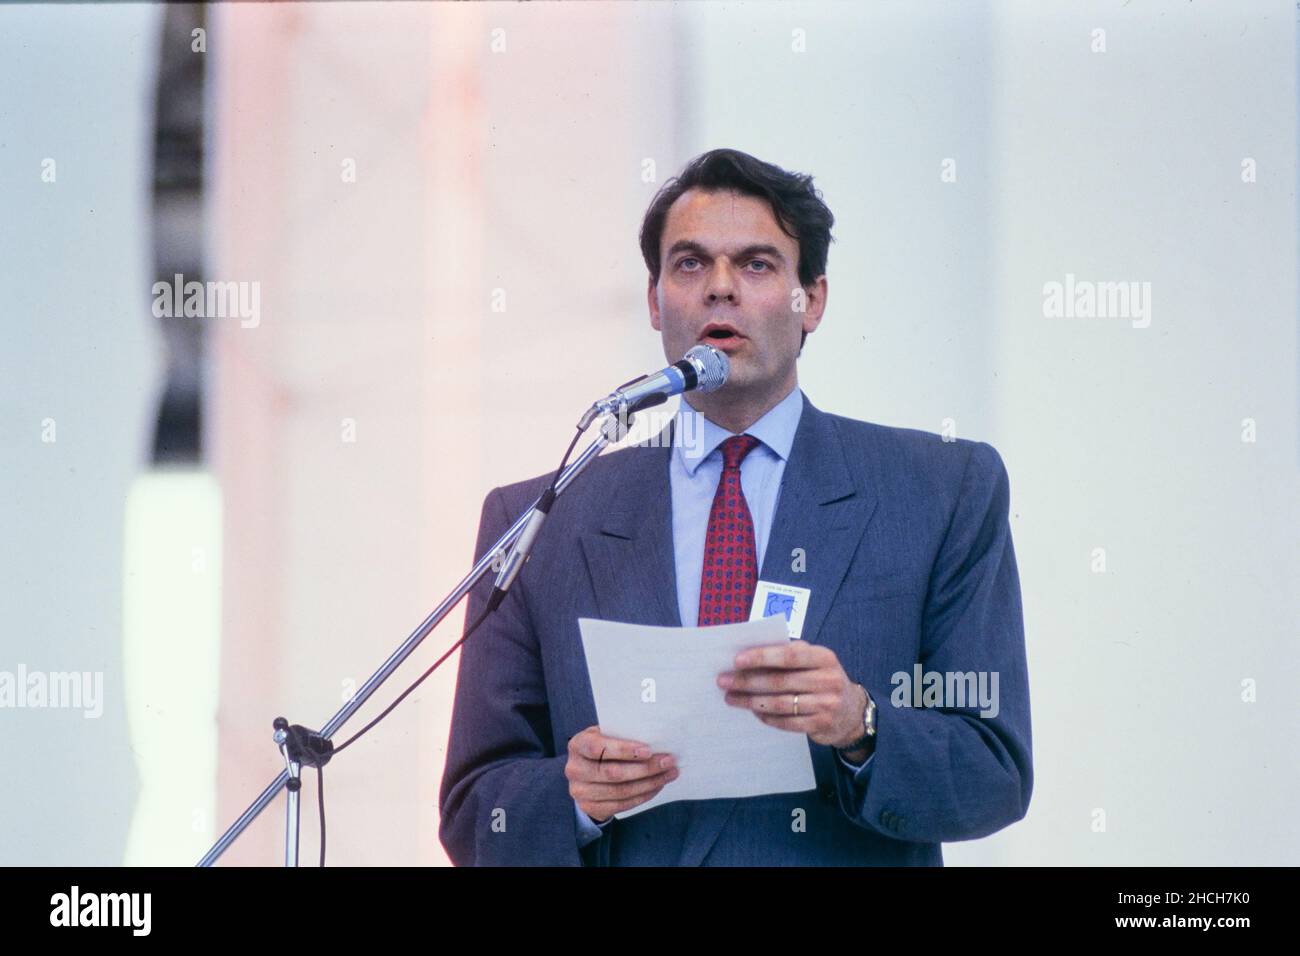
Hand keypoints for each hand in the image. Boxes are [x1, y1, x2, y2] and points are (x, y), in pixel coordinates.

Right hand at [565, 725, 678, 822]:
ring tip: (668, 774)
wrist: (584, 774)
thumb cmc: (601, 747)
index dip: (624, 750)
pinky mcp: (591, 808)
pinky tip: (657, 786)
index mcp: (577, 745)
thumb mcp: (604, 735)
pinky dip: (643, 795)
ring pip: (621, 791)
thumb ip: (621, 734)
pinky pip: (622, 804)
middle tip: (668, 761)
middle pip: (613, 773)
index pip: (598, 748)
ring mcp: (580, 792)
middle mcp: (575, 769)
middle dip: (645, 768)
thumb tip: (655, 738)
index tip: (649, 750)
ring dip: (649, 783)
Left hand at [717, 642, 868, 750]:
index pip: (789, 655)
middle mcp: (828, 679)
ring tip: (731, 698)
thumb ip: (789, 655)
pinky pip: (787, 722)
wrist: (851, 712)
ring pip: (780, 703)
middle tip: (724, 681)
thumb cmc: (822, 679)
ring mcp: (826, 704)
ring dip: (751, 701)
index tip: (736, 660)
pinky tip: (753, 712)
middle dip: (748, 681)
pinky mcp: (820, 724)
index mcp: (823, 657)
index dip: (762, 657)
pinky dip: (767, 717)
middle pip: (780, 681)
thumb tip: (748, 656)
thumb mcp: (814, 662)